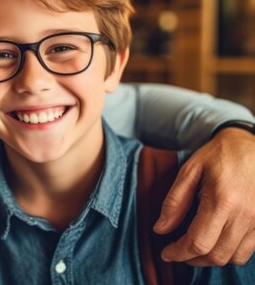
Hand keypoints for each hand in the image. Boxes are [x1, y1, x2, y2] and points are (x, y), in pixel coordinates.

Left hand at [153, 128, 254, 265]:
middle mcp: (245, 216)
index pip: (198, 243)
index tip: (165, 253)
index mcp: (222, 201)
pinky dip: (229, 253)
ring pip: (233, 257)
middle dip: (191, 259)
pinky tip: (215, 242)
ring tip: (193, 249)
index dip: (178, 252)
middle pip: (216, 255)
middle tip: (176, 251)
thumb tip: (160, 229)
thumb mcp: (189, 171)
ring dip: (211, 259)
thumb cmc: (218, 156)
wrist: (250, 145)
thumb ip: (174, 202)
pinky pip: (248, 251)